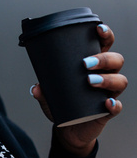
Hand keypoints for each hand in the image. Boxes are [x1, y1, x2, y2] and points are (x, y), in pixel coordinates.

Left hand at [31, 24, 127, 156]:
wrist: (68, 128)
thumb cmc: (63, 103)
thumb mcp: (50, 95)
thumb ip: (43, 90)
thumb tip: (36, 87)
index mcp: (94, 64)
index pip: (105, 45)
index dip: (106, 34)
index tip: (98, 29)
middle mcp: (106, 75)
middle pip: (116, 60)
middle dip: (104, 59)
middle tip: (85, 63)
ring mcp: (109, 93)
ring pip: (120, 81)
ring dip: (107, 79)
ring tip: (90, 81)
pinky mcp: (109, 110)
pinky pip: (117, 106)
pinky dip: (113, 104)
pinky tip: (106, 103)